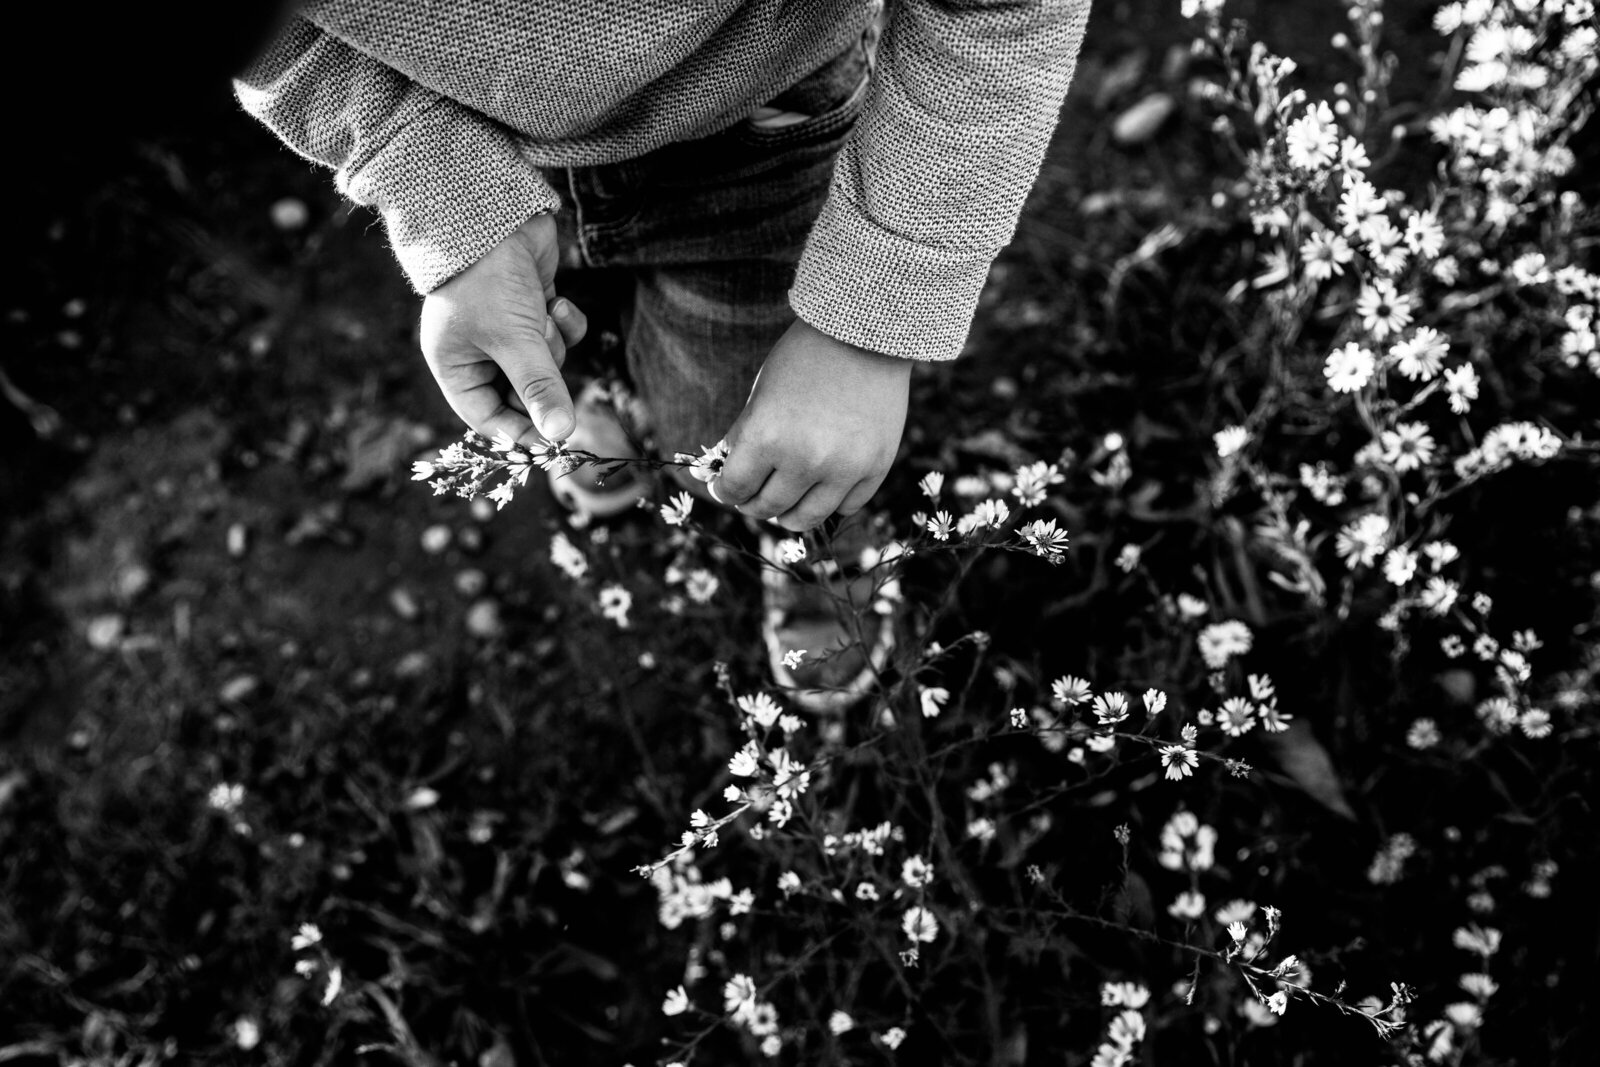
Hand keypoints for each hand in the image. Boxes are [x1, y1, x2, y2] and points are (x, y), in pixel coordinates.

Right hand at [419, 213, 587, 444]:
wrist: (494, 211)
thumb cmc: (488, 279)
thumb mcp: (514, 340)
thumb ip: (539, 388)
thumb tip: (561, 434)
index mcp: (454, 365)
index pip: (488, 418)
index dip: (520, 432)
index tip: (554, 442)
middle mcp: (478, 350)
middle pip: (522, 393)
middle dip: (543, 381)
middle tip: (555, 374)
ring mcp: (507, 327)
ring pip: (547, 363)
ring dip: (554, 346)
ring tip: (543, 320)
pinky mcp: (534, 305)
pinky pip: (560, 333)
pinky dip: (565, 322)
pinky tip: (558, 302)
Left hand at [716, 318, 910, 530]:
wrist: (867, 334)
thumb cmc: (804, 358)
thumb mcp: (761, 394)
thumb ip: (743, 438)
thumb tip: (719, 476)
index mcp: (767, 436)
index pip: (734, 488)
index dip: (724, 491)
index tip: (724, 489)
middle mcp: (805, 460)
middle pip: (767, 508)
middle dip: (753, 503)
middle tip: (752, 496)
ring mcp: (844, 469)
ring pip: (806, 519)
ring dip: (788, 514)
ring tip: (784, 505)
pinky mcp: (875, 469)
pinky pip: (845, 507)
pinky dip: (829, 502)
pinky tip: (821, 489)